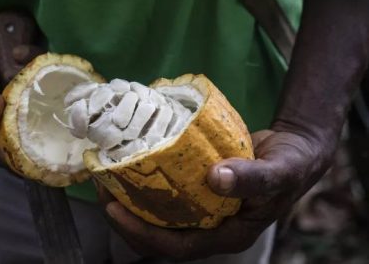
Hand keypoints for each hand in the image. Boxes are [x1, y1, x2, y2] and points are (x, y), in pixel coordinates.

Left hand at [98, 128, 330, 260]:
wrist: (293, 150)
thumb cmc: (290, 166)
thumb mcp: (278, 173)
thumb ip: (252, 178)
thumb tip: (215, 179)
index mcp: (226, 234)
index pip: (178, 246)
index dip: (144, 234)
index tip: (116, 210)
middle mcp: (209, 225)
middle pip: (159, 233)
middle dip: (126, 218)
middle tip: (103, 191)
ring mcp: (202, 208)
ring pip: (158, 213)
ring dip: (131, 199)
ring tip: (108, 177)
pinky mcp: (196, 188)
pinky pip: (166, 191)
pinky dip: (146, 181)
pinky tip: (132, 162)